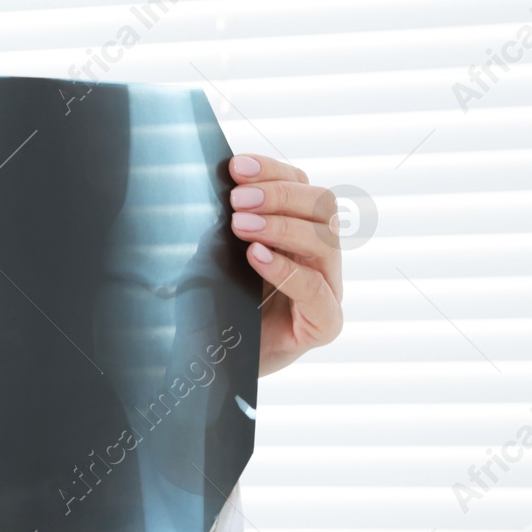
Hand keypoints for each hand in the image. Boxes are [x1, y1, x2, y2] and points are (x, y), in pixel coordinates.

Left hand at [227, 154, 343, 376]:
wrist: (205, 365)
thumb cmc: (211, 306)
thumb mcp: (213, 255)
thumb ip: (226, 222)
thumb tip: (222, 182)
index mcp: (298, 232)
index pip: (302, 186)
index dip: (273, 171)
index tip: (235, 166)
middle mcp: (319, 257)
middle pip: (322, 207)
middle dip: (279, 195)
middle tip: (237, 200)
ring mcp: (327, 290)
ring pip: (324, 242)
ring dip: (281, 226)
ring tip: (240, 226)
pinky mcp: (324, 324)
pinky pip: (317, 290)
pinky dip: (287, 269)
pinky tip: (256, 257)